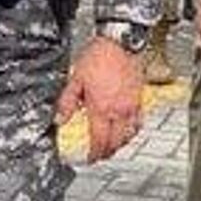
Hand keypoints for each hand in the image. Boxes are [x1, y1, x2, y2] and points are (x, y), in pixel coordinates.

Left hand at [55, 35, 142, 162]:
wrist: (120, 42)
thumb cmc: (99, 56)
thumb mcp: (75, 78)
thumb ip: (67, 102)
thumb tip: (60, 120)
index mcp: (101, 108)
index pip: (98, 140)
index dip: (93, 154)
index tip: (89, 158)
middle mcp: (119, 110)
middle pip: (115, 142)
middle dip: (107, 153)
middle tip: (99, 155)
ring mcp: (132, 106)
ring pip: (129, 135)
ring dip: (120, 144)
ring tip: (111, 146)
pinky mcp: (140, 99)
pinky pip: (138, 122)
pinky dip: (132, 132)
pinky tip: (126, 130)